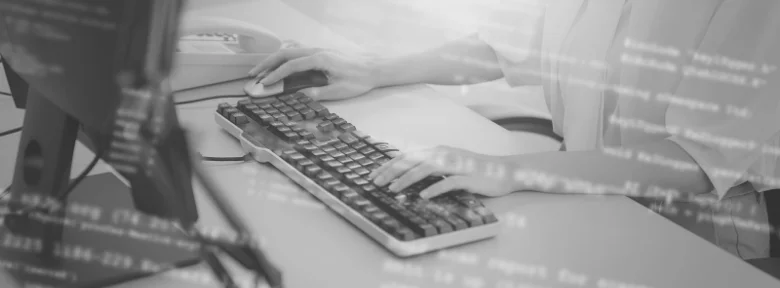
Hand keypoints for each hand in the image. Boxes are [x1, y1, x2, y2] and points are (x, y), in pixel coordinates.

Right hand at [248, 44, 380, 100]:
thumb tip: (300, 95)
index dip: (275, 75)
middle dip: (267, 64)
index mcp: (320, 59)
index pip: (291, 66)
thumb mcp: (340, 90)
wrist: (374, 67)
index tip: (263, 84)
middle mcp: (316, 51)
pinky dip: (284, 56)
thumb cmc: (359, 79)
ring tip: (262, 71)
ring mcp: (318, 49)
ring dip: (274, 59)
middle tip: (253, 76)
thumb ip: (319, 93)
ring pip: (290, 50)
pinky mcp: (321, 52)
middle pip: (285, 54)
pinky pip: (297, 50)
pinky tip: (279, 64)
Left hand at [368, 146, 516, 198]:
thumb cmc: (474, 171)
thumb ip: (430, 167)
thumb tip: (406, 174)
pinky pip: (449, 182)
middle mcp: (445, 154)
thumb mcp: (448, 166)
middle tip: (376, 183)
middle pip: (413, 160)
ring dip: (408, 179)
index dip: (389, 164)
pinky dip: (435, 188)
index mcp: (438, 151)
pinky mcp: (468, 177)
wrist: (504, 172)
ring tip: (393, 189)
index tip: (374, 175)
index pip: (408, 155)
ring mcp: (457, 164)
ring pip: (427, 168)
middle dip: (392, 171)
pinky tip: (423, 196)